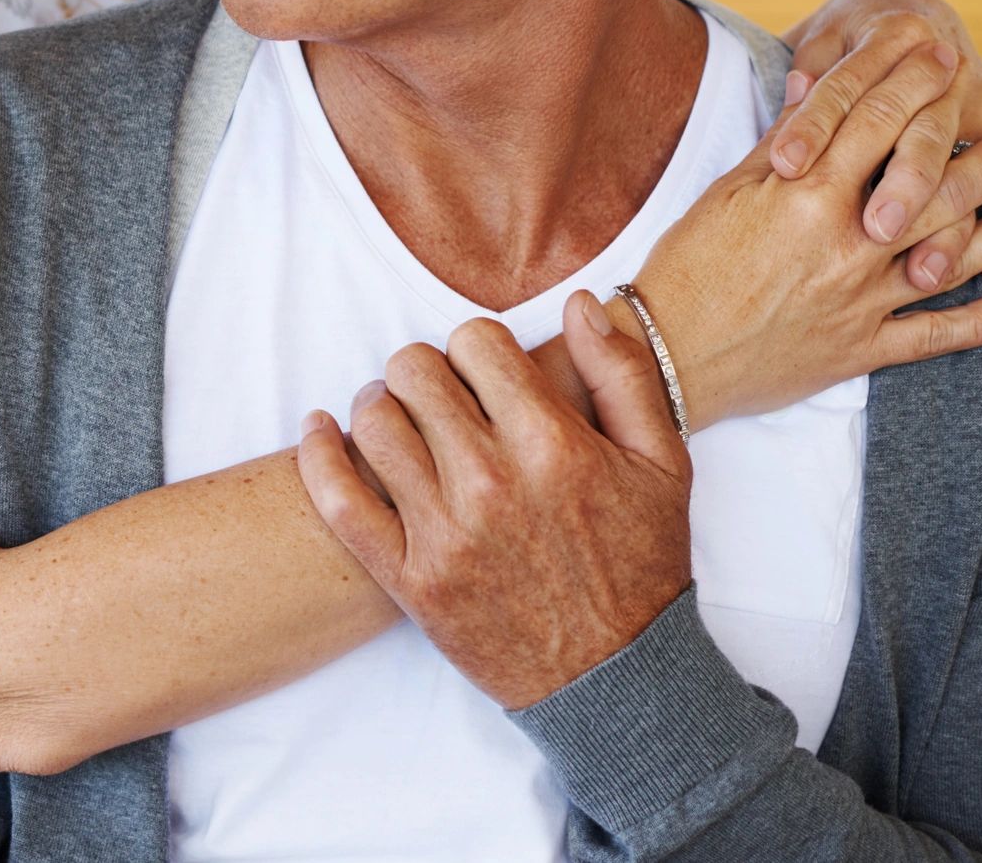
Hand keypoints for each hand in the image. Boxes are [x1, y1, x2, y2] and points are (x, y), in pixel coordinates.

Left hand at [297, 297, 690, 710]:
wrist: (617, 680)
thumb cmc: (642, 565)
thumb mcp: (664, 464)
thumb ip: (624, 373)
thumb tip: (578, 302)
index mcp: (553, 445)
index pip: (474, 341)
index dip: (477, 346)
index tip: (484, 373)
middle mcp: (492, 483)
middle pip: (414, 371)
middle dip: (425, 371)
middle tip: (438, 394)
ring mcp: (444, 533)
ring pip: (373, 422)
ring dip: (379, 406)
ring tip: (397, 417)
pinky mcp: (408, 578)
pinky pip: (336, 500)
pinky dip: (317, 454)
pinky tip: (321, 430)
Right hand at [633, 39, 981, 423]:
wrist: (665, 355)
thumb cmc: (686, 266)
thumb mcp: (726, 193)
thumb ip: (780, 146)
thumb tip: (813, 90)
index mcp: (808, 194)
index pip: (876, 124)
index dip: (913, 86)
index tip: (944, 59)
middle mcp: (847, 243)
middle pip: (934, 187)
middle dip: (981, 155)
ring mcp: (861, 299)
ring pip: (953, 258)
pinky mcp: (860, 348)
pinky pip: (935, 336)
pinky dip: (981, 322)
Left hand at [780, 0, 981, 290]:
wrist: (916, 24)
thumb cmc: (850, 38)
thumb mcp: (823, 40)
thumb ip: (811, 68)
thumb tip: (795, 86)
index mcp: (894, 35)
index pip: (848, 86)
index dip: (815, 125)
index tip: (785, 166)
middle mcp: (949, 69)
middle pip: (922, 133)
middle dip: (901, 186)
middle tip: (874, 230)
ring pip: (971, 168)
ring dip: (951, 226)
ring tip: (922, 274)